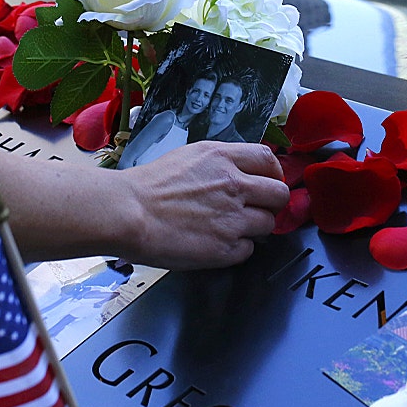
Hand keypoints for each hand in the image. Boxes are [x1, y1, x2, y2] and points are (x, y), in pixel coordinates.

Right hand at [121, 141, 288, 269]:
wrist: (128, 213)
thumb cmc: (148, 187)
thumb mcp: (189, 157)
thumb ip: (220, 163)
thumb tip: (242, 173)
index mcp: (223, 158)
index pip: (269, 160)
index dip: (272, 173)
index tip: (267, 182)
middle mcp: (234, 185)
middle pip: (279, 194)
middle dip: (270, 202)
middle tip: (255, 208)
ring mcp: (233, 218)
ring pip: (268, 224)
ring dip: (254, 227)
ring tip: (228, 228)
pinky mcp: (226, 248)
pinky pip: (248, 250)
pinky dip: (236, 249)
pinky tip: (215, 242)